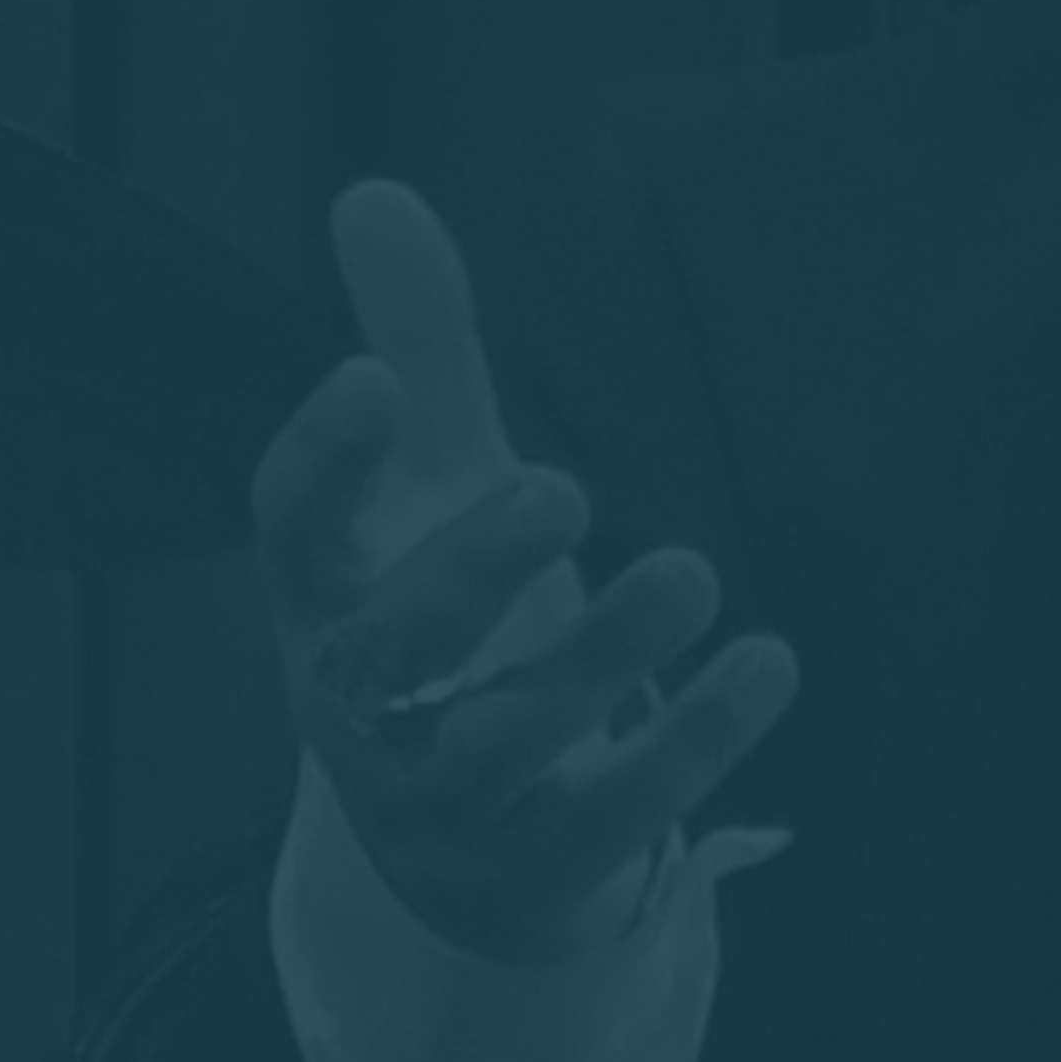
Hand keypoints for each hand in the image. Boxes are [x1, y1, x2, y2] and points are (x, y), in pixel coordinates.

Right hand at [253, 178, 797, 959]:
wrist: (477, 854)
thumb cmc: (453, 624)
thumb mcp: (438, 483)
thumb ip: (425, 347)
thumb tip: (370, 190)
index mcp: (325, 602)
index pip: (288, 533)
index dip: (321, 462)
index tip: (370, 377)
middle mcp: (363, 711)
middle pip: (388, 651)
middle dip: (470, 569)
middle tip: (564, 486)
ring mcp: (445, 806)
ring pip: (504, 738)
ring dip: (599, 655)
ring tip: (691, 569)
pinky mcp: (541, 871)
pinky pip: (613, 816)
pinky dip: (693, 742)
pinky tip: (772, 659)